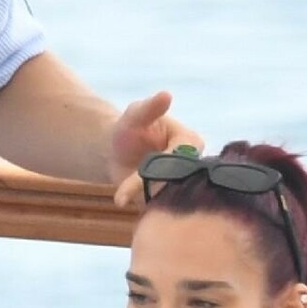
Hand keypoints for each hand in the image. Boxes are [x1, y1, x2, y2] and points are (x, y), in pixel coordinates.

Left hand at [108, 91, 203, 207]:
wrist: (114, 153)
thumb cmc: (127, 129)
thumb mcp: (134, 115)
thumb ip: (149, 108)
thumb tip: (166, 94)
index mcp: (190, 142)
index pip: (183, 156)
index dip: (164, 164)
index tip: (142, 170)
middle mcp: (192, 167)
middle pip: (179, 181)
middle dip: (153, 185)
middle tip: (124, 192)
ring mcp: (181, 186)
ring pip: (170, 199)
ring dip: (147, 200)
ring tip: (121, 198)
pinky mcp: (168, 203)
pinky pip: (162, 212)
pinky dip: (146, 214)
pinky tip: (128, 207)